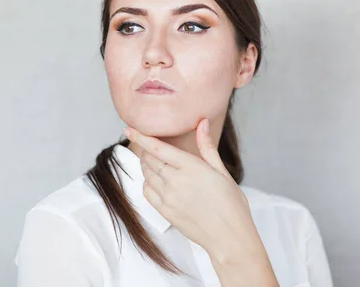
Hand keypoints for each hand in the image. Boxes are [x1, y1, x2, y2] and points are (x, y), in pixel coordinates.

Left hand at [122, 118, 265, 265]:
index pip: (158, 148)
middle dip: (147, 151)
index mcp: (191, 167)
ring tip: (157, 164)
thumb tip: (202, 123)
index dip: (141, 137)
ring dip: (147, 166)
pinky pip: (147, 192)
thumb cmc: (231, 204)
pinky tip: (157, 181)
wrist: (229, 237)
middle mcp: (176, 181)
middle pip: (149, 160)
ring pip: (146, 175)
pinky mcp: (165, 211)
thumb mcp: (222, 171)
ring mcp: (168, 198)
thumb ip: (207, 146)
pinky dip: (148, 183)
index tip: (128, 129)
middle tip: (151, 148)